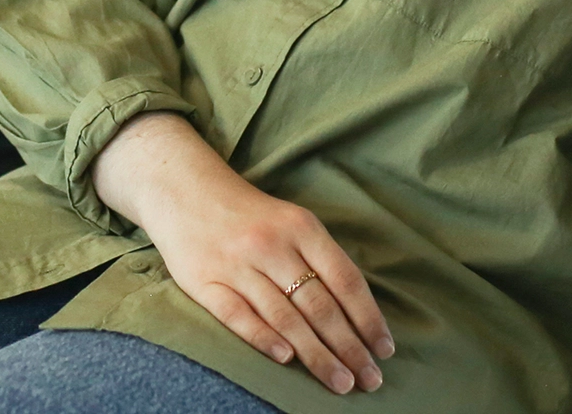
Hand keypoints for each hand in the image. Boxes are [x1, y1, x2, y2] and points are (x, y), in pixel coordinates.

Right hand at [92, 112, 393, 394]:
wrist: (185, 190)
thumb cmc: (251, 214)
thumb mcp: (293, 222)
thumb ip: (320, 259)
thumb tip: (355, 311)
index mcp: (302, 228)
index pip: (345, 280)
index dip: (367, 317)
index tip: (385, 348)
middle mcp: (273, 246)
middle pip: (319, 305)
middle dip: (349, 347)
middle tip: (370, 379)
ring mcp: (238, 265)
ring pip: (285, 317)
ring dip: (316, 354)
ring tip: (340, 381)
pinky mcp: (204, 282)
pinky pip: (238, 315)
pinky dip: (263, 338)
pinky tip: (286, 359)